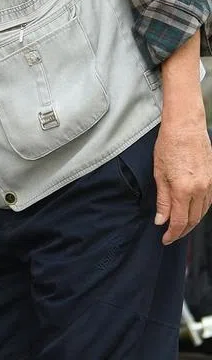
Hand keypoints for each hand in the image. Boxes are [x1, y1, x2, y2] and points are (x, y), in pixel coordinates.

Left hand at [154, 114, 211, 244]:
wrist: (186, 127)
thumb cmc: (168, 146)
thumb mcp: (159, 173)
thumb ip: (162, 200)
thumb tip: (161, 220)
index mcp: (184, 189)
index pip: (180, 221)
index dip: (172, 233)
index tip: (164, 239)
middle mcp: (201, 190)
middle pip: (193, 220)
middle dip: (182, 231)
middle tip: (170, 236)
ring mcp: (210, 185)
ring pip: (202, 212)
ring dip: (191, 222)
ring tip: (179, 227)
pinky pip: (208, 202)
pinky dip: (199, 211)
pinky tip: (191, 212)